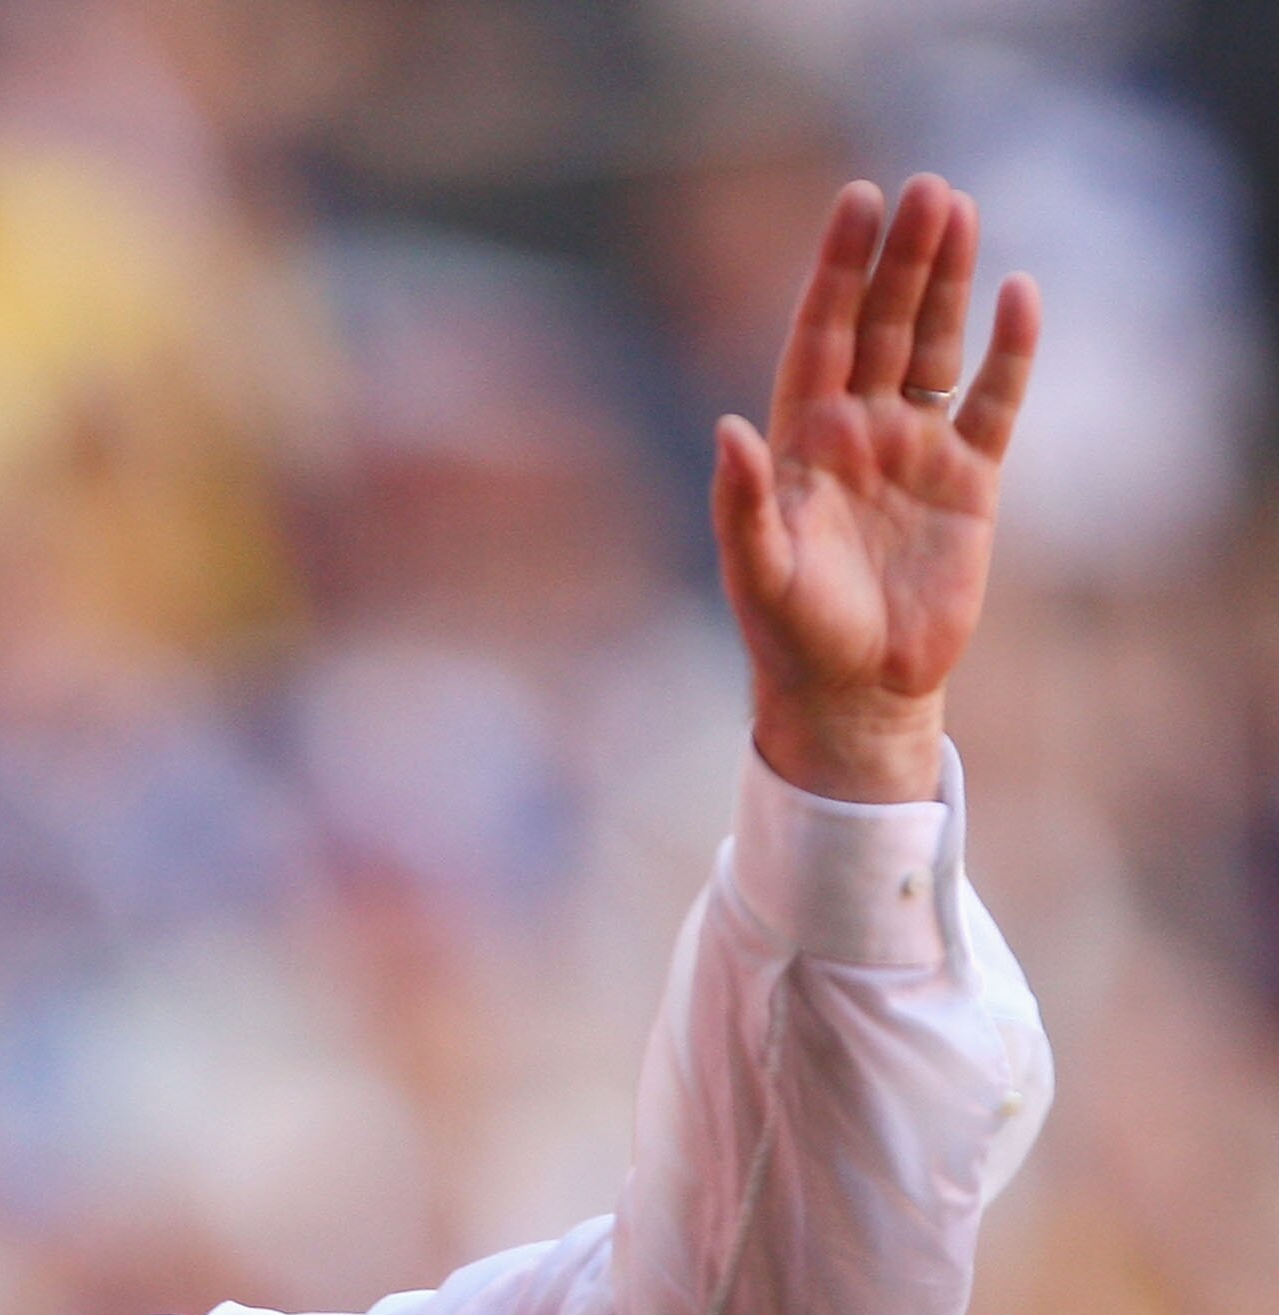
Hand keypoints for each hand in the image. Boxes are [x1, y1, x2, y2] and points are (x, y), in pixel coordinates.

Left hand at [714, 175, 1040, 801]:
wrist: (855, 692)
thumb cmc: (791, 636)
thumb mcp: (759, 571)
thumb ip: (741, 502)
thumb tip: (727, 430)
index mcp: (801, 441)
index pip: (821, 334)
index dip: (837, 272)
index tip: (857, 204)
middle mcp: (856, 433)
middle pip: (883, 326)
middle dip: (903, 259)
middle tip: (927, 190)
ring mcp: (913, 452)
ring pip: (935, 348)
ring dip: (949, 284)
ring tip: (963, 211)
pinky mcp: (967, 483)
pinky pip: (992, 403)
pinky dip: (1009, 354)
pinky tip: (1020, 297)